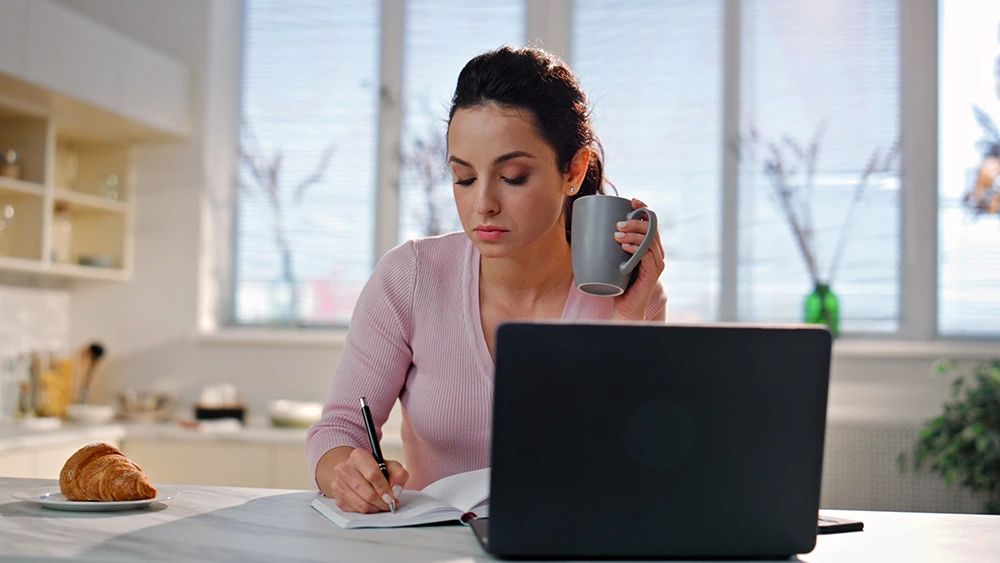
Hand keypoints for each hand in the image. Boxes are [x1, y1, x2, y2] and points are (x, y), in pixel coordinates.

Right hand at [316, 446, 408, 512]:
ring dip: (376, 508)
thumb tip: (396, 490)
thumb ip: (398, 474)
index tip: (391, 497)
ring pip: (361, 504)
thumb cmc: (374, 468)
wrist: (354, 471)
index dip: (384, 488)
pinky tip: (373, 505)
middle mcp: (344, 468)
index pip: (372, 474)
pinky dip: (367, 511)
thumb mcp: (390, 465)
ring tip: (383, 505)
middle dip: (382, 502)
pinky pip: (355, 510)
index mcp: (358, 456)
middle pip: (367, 492)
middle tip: (390, 504)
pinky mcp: (337, 498)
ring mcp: (338, 484)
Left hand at [611, 198, 665, 320]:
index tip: (632, 200)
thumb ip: (604, 244)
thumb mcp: (609, 258)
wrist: (623, 307)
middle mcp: (655, 251)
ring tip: (618, 235)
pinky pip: (649, 255)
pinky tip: (625, 247)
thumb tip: (581, 227)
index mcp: (647, 244)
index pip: (650, 221)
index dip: (644, 208)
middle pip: (652, 228)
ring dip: (634, 234)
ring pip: (650, 240)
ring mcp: (656, 262)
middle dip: (636, 221)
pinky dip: (637, 249)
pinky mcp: (653, 273)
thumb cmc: (614, 282)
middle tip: (618, 225)